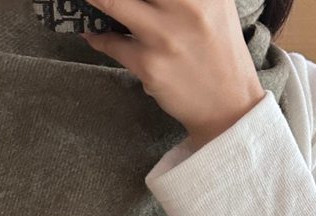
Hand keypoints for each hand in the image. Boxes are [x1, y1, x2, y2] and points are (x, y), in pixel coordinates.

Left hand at [80, 0, 266, 147]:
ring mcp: (164, 35)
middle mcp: (186, 4)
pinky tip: (93, 33)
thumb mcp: (215, 5)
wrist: (227, 105)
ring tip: (87, 0)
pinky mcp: (148, 64)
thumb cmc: (218, 52)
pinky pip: (111, 43)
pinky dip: (98, 37)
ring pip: (112, 2)